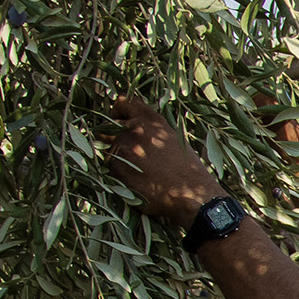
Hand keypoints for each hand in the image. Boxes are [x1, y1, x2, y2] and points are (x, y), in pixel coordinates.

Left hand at [106, 95, 226, 228]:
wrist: (191, 195)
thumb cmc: (187, 171)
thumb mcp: (175, 140)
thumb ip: (152, 130)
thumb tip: (134, 127)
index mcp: (151, 120)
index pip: (122, 102)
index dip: (118, 111)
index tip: (120, 120)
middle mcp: (134, 128)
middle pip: (108, 125)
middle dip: (113, 136)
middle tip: (127, 151)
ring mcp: (123, 147)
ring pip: (107, 147)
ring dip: (117, 157)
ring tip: (137, 171)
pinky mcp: (115, 166)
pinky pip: (108, 166)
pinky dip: (118, 173)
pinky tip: (135, 181)